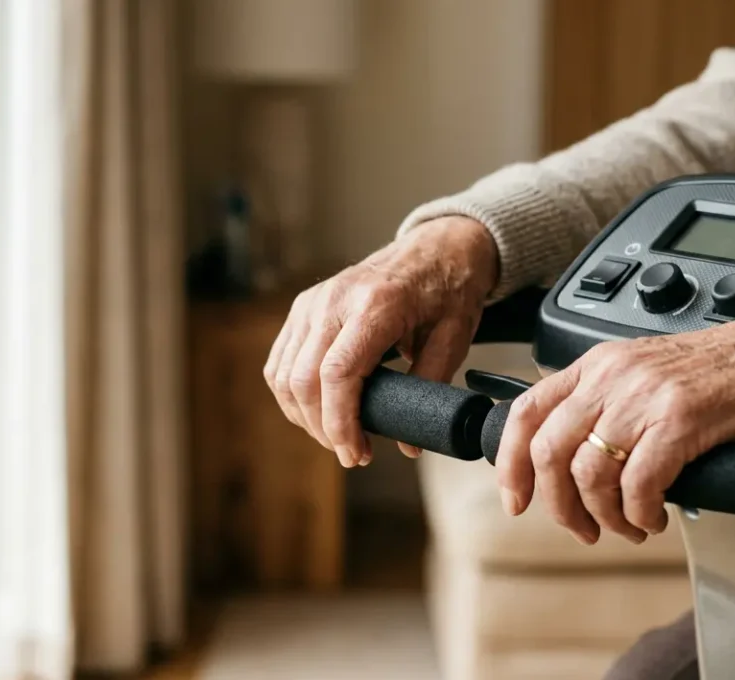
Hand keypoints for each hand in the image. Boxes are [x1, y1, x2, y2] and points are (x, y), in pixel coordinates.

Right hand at [265, 216, 498, 467]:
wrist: (436, 247)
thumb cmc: (447, 290)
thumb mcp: (453, 339)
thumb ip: (429, 389)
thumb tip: (408, 445)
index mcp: (375, 305)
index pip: (337, 373)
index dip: (340, 423)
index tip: (356, 453)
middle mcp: (334, 300)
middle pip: (303, 379)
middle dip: (322, 428)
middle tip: (352, 454)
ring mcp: (313, 301)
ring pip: (283, 374)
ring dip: (304, 416)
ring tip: (336, 437)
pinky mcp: (303, 306)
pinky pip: (281, 361)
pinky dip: (292, 394)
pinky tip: (316, 412)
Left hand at [494, 298, 734, 544]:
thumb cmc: (727, 372)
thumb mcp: (647, 375)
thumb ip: (606, 406)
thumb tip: (574, 463)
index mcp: (599, 364)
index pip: (527, 410)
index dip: (510, 462)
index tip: (516, 499)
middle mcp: (613, 376)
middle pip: (549, 451)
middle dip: (558, 505)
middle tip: (581, 529)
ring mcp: (645, 397)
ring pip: (589, 473)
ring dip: (604, 516)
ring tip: (628, 527)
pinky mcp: (680, 421)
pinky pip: (638, 485)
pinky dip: (640, 514)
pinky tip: (656, 519)